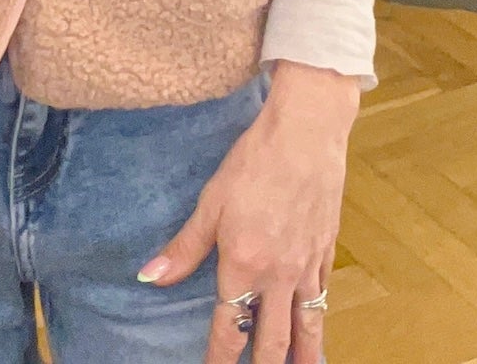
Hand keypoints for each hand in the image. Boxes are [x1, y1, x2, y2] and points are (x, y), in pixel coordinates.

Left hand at [136, 63, 358, 363]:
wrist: (306, 134)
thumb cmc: (255, 161)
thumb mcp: (212, 201)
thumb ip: (185, 246)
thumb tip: (150, 277)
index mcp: (243, 265)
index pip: (230, 328)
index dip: (220, 359)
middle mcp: (278, 276)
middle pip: (272, 340)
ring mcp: (306, 266)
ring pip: (305, 327)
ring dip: (299, 356)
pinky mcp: (326, 250)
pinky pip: (323, 299)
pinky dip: (319, 322)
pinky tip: (315, 328)